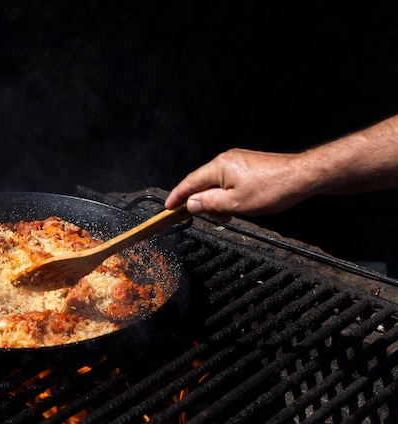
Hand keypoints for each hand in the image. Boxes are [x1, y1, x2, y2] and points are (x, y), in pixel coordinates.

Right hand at [165, 148, 308, 222]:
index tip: (168, 207)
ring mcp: (238, 161)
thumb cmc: (271, 189)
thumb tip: (190, 203)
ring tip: (230, 214)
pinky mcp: (248, 164)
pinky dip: (228, 194)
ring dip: (218, 201)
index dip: (177, 196)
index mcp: (218, 167)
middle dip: (203, 203)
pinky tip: (238, 205)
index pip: (189, 182)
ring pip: (217, 183)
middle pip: (203, 183)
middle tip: (214, 218)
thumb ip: (208, 203)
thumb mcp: (234, 203)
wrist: (302, 176)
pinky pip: (229, 180)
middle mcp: (225, 160)